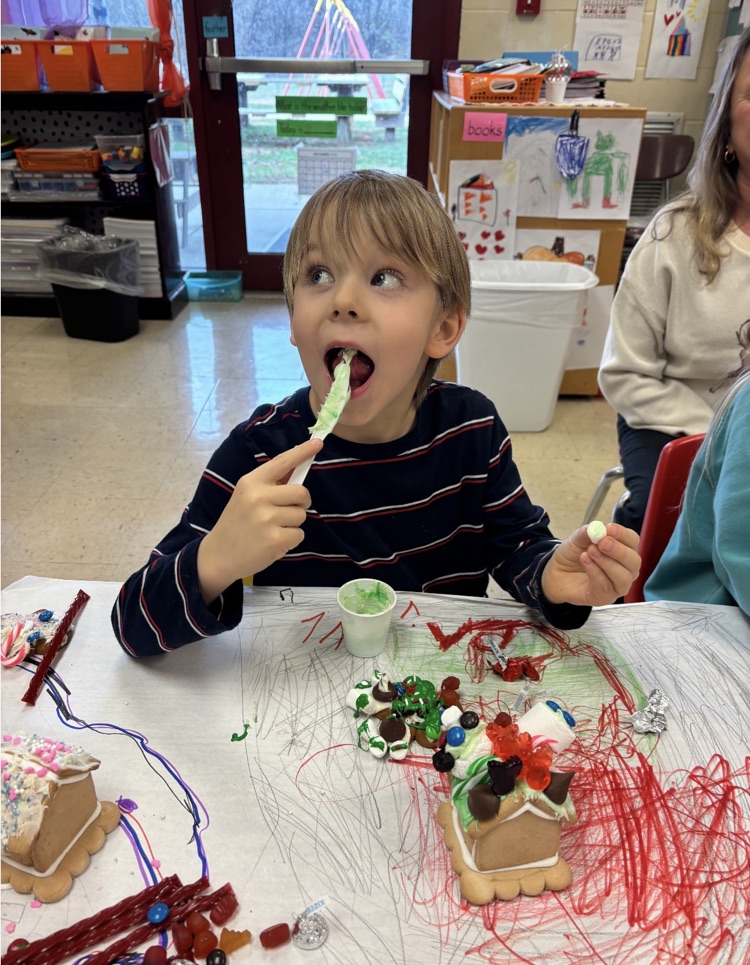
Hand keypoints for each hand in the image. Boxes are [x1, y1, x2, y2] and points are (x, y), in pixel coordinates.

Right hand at [197, 438, 323, 603]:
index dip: (302, 452)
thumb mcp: (246, 496)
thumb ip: (270, 484)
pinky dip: (291, 539)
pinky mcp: (275, 540)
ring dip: (292, 523)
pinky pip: (299, 534)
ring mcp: (266, 519)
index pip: (282, 462)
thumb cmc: (237, 523)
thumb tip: (298, 469)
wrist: (218, 555)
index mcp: (251, 482)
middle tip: (288, 510)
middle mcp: (258, 497)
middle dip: (301, 502)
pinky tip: (273, 542)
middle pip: (301, 492)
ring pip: (301, 514)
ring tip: (272, 529)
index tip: (318, 442)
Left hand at [541, 523, 640, 607]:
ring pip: (623, 577)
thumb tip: (597, 528)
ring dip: (607, 563)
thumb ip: (587, 533)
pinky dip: (595, 572)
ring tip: (590, 551)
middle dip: (619, 551)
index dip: (623, 535)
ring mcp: (617, 585)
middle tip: (603, 543)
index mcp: (623, 550)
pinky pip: (606, 586)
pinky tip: (585, 560)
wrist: (557, 573)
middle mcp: (626, 569)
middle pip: (634, 561)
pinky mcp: (606, 597)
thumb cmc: (574, 555)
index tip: (610, 528)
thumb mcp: (577, 540)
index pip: (633, 541)